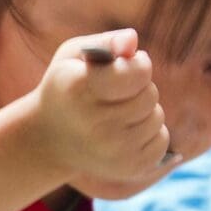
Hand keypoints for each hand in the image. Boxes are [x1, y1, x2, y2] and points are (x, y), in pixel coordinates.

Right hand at [21, 30, 171, 200]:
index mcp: (79, 89)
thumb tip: (132, 42)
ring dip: (144, 111)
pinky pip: (162, 140)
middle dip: (139, 88)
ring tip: (117, 114)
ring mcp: (112, 151)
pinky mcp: (128, 169)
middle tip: (115, 93)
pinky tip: (125, 133)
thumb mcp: (74, 56)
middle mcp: (94, 124)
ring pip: (157, 118)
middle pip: (150, 95)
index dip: (137, 64)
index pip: (139, 72)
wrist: (49, 139)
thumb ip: (107, 41)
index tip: (122, 66)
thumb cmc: (67, 87)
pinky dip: (149, 133)